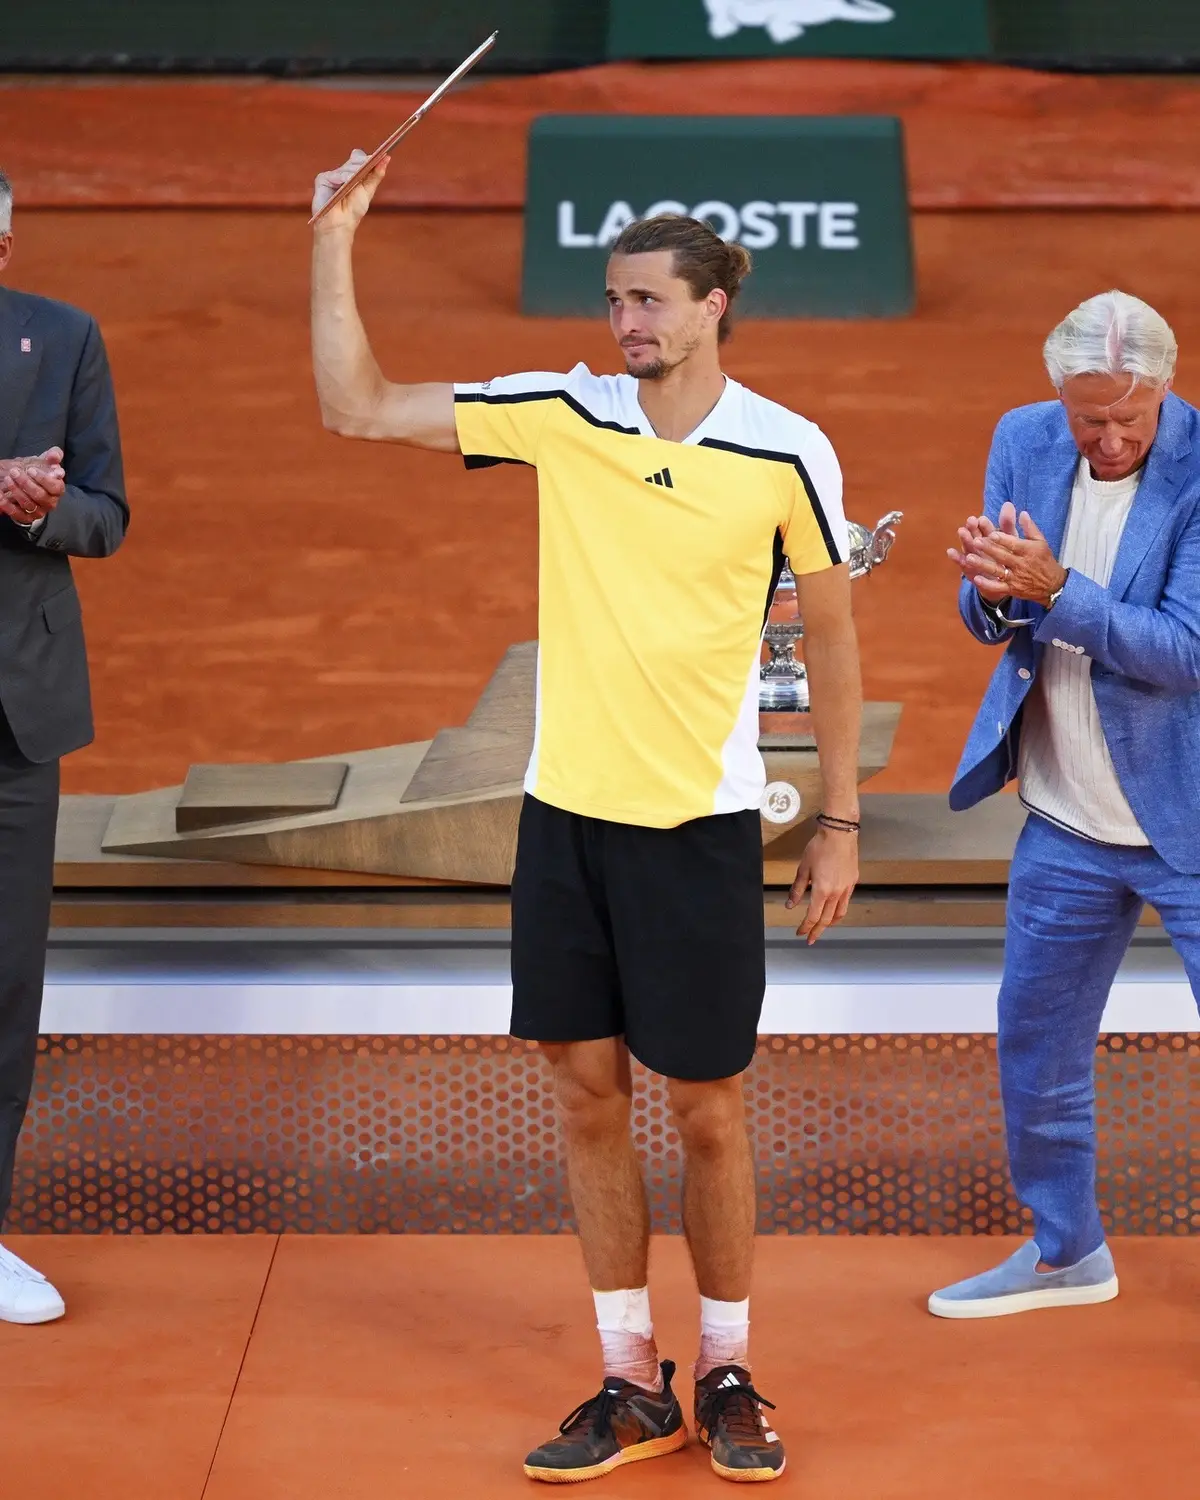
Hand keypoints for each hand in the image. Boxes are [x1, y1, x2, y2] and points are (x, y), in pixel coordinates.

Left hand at [0, 448, 64, 524]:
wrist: (29, 487)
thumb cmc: (38, 473)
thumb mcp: (45, 462)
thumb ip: (53, 456)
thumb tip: (55, 456)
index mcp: (58, 490)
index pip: (55, 487)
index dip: (43, 479)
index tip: (30, 470)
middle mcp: (50, 502)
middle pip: (40, 495)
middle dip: (26, 483)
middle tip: (14, 472)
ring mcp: (39, 511)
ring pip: (28, 504)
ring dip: (16, 491)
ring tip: (7, 479)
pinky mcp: (27, 518)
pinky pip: (18, 514)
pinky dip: (7, 506)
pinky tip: (0, 496)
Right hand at [312, 150, 390, 232]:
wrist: (340, 224)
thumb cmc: (353, 211)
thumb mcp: (368, 191)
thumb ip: (376, 175)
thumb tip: (387, 158)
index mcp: (354, 173)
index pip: (361, 157)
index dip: (369, 158)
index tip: (380, 156)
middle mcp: (343, 172)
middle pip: (355, 159)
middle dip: (363, 165)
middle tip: (367, 169)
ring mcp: (333, 175)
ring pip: (347, 167)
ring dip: (353, 173)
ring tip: (354, 183)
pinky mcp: (323, 179)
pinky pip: (335, 174)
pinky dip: (342, 177)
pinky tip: (345, 182)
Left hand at [785, 826, 858, 944]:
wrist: (839, 834)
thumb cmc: (820, 847)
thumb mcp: (803, 869)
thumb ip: (797, 889)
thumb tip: (790, 904)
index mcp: (822, 890)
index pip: (813, 916)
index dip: (805, 927)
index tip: (800, 933)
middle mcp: (836, 893)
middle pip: (826, 919)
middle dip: (817, 931)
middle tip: (810, 938)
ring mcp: (846, 888)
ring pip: (839, 914)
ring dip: (830, 924)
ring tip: (822, 928)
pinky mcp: (852, 882)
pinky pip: (846, 902)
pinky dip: (838, 911)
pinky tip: (833, 910)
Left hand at [960, 503, 1066, 606]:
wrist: (1053, 585)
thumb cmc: (1045, 560)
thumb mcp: (1041, 542)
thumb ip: (1030, 528)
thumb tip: (1022, 513)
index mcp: (1029, 551)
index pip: (1014, 544)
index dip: (1002, 539)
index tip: (991, 533)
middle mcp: (1021, 564)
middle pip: (1003, 556)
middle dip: (988, 549)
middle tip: (975, 541)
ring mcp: (1016, 578)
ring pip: (997, 571)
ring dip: (983, 565)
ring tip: (969, 558)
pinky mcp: (1012, 589)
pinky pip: (998, 587)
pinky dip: (988, 584)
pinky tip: (976, 579)